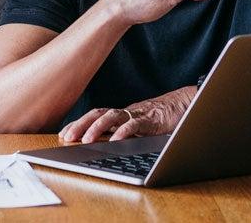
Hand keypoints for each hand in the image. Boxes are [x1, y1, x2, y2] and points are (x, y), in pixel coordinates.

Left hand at [58, 86, 196, 142]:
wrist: (187, 104)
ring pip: (112, 117)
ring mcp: (138, 114)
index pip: (95, 116)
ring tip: (85, 139)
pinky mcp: (152, 119)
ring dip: (96, 128)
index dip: (79, 123)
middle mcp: (127, 112)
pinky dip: (124, 132)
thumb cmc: (163, 118)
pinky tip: (116, 141)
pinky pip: (135, 124)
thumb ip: (125, 133)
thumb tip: (107, 146)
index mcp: (122, 115)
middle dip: (80, 124)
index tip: (64, 133)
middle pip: (98, 114)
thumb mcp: (140, 127)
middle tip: (67, 136)